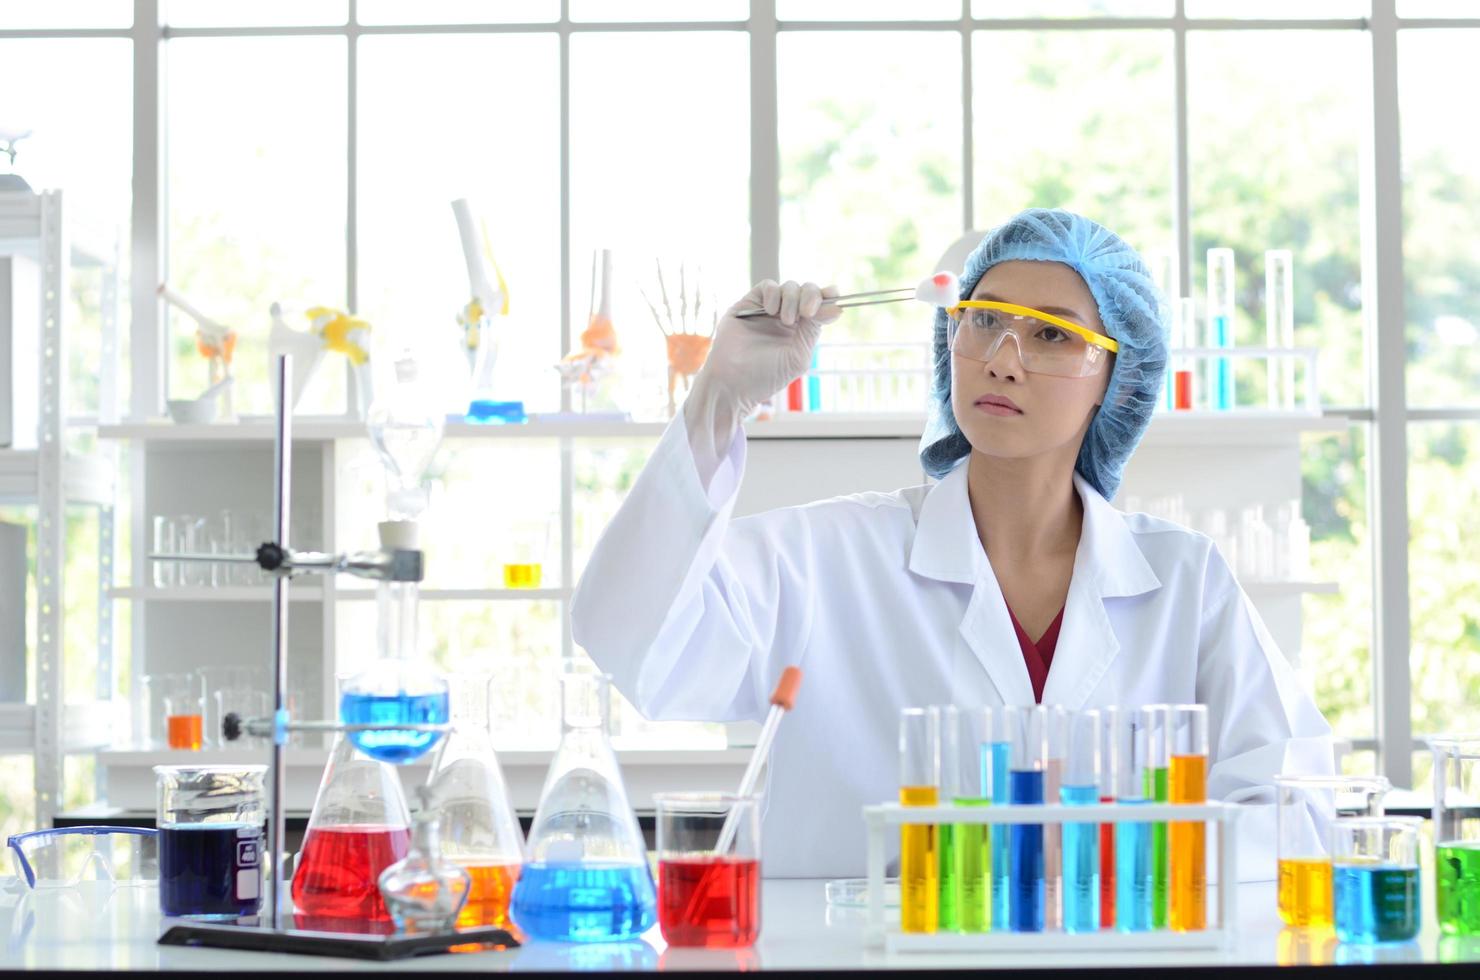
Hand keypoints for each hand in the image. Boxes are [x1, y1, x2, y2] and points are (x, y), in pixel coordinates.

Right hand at [695, 280, 842, 416]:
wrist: (734, 382)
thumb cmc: (767, 375)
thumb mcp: (798, 354)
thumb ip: (813, 329)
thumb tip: (837, 307)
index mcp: (801, 329)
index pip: (819, 305)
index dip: (828, 295)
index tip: (834, 293)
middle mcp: (786, 316)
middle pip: (806, 291)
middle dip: (811, 296)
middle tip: (807, 312)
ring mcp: (768, 310)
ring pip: (789, 287)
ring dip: (792, 299)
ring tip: (785, 320)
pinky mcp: (749, 304)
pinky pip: (767, 286)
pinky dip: (774, 293)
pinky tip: (771, 310)